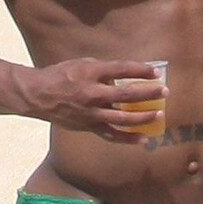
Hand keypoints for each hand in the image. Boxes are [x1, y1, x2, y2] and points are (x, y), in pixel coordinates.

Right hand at [18, 58, 166, 140]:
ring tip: (158, 114)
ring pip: (121, 118)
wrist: (38, 95)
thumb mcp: (82, 65)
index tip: (155, 72)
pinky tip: (142, 138)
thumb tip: (123, 80)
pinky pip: (111, 135)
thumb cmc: (61, 76)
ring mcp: (91, 113)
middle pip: (126, 95)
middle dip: (147, 94)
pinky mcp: (88, 126)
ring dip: (142, 117)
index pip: (121, 70)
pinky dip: (127, 138)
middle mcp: (92, 94)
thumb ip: (104, 71)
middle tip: (164, 92)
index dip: (140, 71)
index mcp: (91, 74)